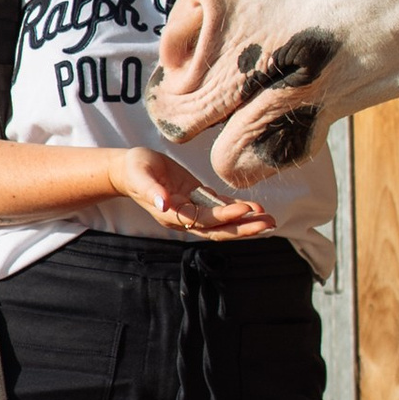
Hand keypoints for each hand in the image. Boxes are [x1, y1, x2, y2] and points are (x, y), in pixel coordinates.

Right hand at [106, 145, 276, 234]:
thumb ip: (152, 191)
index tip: (244, 209)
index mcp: (173, 215)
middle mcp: (186, 217)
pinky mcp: (198, 199)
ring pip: (224, 222)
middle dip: (244, 228)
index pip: (204, 220)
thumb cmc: (134, 170)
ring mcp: (193, 210)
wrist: (129, 170)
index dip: (225, 216)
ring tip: (270, 219)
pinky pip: (221, 208)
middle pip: (219, 229)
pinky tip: (256, 208)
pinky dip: (238, 209)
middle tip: (269, 224)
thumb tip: (165, 205)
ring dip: (246, 222)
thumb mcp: (140, 176)